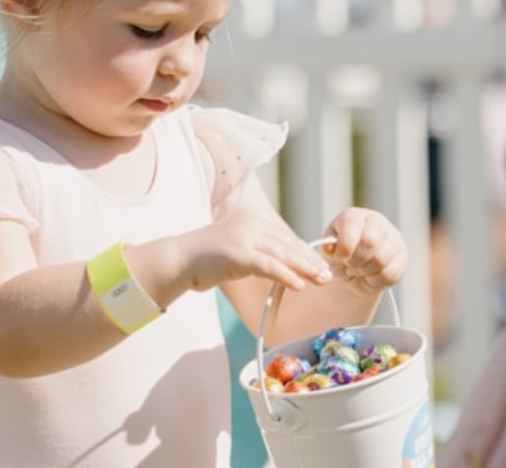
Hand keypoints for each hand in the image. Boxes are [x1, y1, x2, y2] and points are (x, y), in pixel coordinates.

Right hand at [178, 201, 333, 292]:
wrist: (177, 259)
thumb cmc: (206, 259)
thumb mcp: (237, 249)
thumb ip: (258, 252)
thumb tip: (283, 264)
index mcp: (252, 221)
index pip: (285, 238)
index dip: (305, 252)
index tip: (320, 265)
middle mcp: (251, 225)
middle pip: (288, 244)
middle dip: (310, 261)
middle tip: (328, 274)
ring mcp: (244, 237)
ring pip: (282, 254)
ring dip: (304, 268)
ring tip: (321, 279)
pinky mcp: (237, 254)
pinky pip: (268, 266)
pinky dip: (286, 275)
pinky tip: (299, 285)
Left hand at [321, 208, 407, 292]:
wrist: (355, 270)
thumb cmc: (341, 256)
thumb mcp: (329, 250)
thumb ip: (327, 248)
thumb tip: (331, 248)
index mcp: (355, 216)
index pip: (352, 225)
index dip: (344, 246)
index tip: (340, 258)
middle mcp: (377, 222)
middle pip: (370, 241)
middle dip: (356, 261)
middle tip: (349, 266)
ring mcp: (393, 239)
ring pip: (381, 260)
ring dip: (365, 272)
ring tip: (358, 271)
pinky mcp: (402, 258)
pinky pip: (390, 274)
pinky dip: (375, 281)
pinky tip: (369, 277)